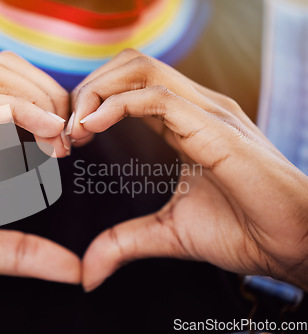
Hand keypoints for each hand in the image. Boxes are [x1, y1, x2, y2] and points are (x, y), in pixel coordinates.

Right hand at [0, 51, 78, 298]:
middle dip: (48, 93)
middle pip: (4, 68)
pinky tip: (43, 133)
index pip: (3, 87)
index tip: (65, 144)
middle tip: (70, 134)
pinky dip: (18, 112)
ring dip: (39, 99)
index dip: (43, 106)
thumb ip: (18, 252)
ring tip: (59, 138)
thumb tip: (68, 268)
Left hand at [71, 49, 307, 291]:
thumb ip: (125, 242)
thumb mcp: (168, 233)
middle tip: (68, 128)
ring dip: (97, 93)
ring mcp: (208, 112)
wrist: (294, 245)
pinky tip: (92, 128)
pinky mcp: (215, 128)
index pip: (130, 85)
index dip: (93, 102)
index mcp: (185, 122)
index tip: (70, 136)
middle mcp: (196, 107)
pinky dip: (116, 105)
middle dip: (90, 89)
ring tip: (77, 129)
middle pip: (130, 65)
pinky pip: (157, 97)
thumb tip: (89, 270)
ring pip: (140, 70)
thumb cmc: (243, 232)